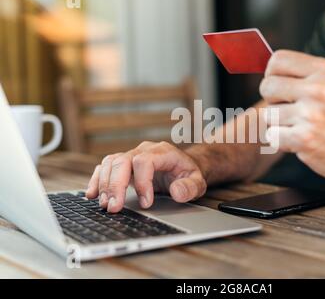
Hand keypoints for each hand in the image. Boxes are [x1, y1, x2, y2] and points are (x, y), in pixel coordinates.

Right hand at [86, 141, 206, 212]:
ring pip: (110, 163)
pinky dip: (96, 180)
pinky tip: (92, 195)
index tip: (146, 203)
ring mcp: (131, 155)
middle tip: (114, 208)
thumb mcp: (198, 182)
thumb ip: (190, 187)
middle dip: (116, 185)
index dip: (142, 182)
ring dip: (104, 184)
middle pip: (122, 161)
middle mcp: (144, 150)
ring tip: (105, 205)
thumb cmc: (188, 174)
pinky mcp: (123, 164)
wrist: (183, 166)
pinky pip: (105, 167)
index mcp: (163, 152)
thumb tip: (176, 192)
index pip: (144, 161)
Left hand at [261, 50, 324, 186]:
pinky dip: (281, 141)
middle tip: (291, 110)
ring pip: (268, 114)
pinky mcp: (304, 139)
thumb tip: (270, 72)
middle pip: (267, 86)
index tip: (281, 87)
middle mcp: (318, 89)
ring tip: (301, 127)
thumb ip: (306, 75)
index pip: (277, 60)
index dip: (273, 75)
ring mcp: (311, 115)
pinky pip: (272, 135)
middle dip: (273, 101)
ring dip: (279, 124)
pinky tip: (300, 141)